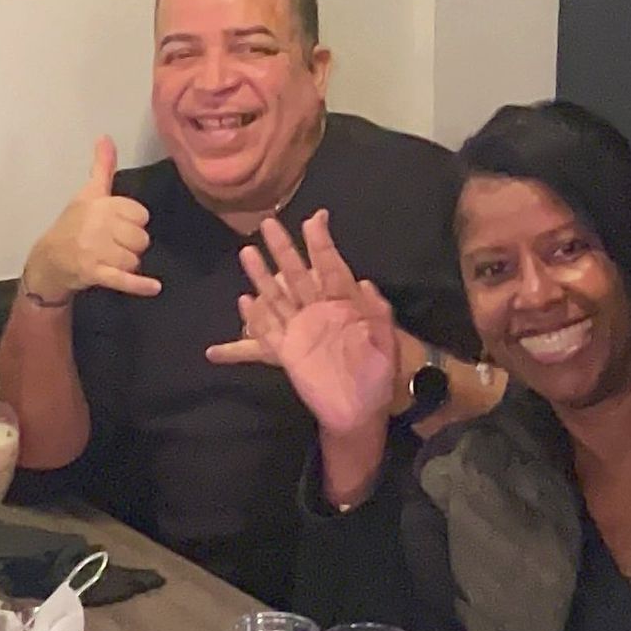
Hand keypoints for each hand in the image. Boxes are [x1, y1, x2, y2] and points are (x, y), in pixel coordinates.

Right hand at [25, 138, 160, 305]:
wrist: (48, 260)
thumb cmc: (71, 225)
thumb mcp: (87, 193)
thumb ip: (101, 166)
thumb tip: (105, 137)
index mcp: (100, 204)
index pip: (140, 215)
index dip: (132, 222)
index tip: (116, 225)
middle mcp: (98, 225)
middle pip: (141, 238)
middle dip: (131, 245)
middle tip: (113, 245)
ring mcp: (96, 250)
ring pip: (134, 259)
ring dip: (128, 264)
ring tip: (110, 260)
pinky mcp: (95, 273)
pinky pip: (123, 279)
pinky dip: (139, 285)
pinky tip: (154, 287)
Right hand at [209, 212, 423, 426]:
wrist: (360, 411)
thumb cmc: (377, 376)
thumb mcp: (385, 343)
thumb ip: (376, 314)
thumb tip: (362, 283)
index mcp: (344, 305)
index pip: (330, 268)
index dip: (321, 244)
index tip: (314, 220)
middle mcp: (318, 311)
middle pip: (297, 274)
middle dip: (284, 249)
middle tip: (268, 223)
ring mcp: (301, 330)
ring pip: (277, 296)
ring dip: (261, 275)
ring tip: (247, 251)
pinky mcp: (287, 351)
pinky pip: (268, 329)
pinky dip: (256, 315)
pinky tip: (245, 299)